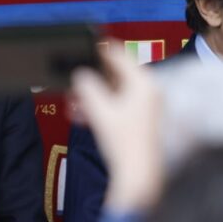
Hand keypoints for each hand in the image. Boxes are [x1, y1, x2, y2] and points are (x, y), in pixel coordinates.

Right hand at [71, 41, 163, 210]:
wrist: (138, 176)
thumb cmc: (124, 144)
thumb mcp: (101, 113)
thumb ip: (89, 89)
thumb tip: (81, 74)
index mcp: (144, 84)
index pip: (120, 56)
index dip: (101, 50)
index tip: (85, 45)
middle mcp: (149, 91)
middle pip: (116, 75)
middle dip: (92, 79)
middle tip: (73, 78)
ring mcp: (147, 106)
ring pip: (114, 92)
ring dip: (93, 95)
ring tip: (73, 101)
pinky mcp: (141, 120)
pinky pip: (118, 106)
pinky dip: (101, 107)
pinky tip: (82, 115)